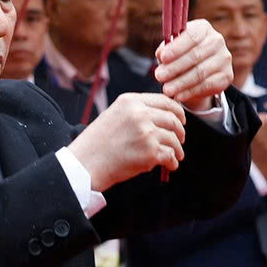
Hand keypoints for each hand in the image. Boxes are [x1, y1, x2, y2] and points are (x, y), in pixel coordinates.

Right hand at [66, 92, 187, 190]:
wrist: (86, 163)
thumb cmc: (97, 143)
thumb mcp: (114, 114)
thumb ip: (136, 111)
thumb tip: (162, 116)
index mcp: (131, 101)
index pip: (164, 101)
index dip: (177, 111)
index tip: (181, 119)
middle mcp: (140, 114)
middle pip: (172, 119)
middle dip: (180, 131)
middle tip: (181, 139)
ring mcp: (146, 133)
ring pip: (174, 139)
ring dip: (178, 149)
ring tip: (177, 155)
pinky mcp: (150, 152)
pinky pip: (170, 156)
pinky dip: (172, 162)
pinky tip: (170, 165)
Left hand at [154, 19, 233, 110]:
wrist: (200, 71)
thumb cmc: (182, 55)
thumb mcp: (172, 49)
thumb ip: (165, 50)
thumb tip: (161, 54)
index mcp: (203, 28)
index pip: (191, 36)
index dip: (176, 48)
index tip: (162, 58)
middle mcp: (217, 40)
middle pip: (195, 55)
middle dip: (174, 67)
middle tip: (159, 76)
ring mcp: (224, 58)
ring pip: (200, 72)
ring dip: (181, 82)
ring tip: (166, 89)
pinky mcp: (227, 75)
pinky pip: (207, 85)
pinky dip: (190, 91)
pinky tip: (178, 95)